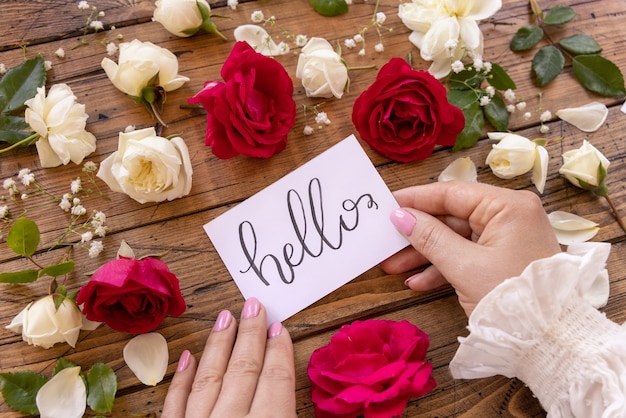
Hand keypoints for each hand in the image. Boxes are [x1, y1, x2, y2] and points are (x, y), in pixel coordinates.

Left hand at [162, 297, 295, 417]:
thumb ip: (288, 413)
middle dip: (250, 335)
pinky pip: (176, 404)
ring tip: (225, 318)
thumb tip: (289, 393)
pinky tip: (188, 358)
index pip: (276, 380)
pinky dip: (181, 381)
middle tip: (253, 306)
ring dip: (218, 346)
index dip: (279, 351)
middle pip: (244, 370)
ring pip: (209, 379)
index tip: (278, 327)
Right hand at [381, 181, 560, 316]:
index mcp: (507, 207)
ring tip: (392, 267)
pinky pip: (467, 255)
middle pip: (451, 217)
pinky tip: (417, 282)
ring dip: (425, 254)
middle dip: (417, 234)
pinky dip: (443, 267)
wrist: (550, 343)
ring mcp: (507, 238)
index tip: (385, 203)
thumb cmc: (510, 299)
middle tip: (385, 241)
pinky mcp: (504, 258)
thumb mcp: (464, 267)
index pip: (452, 193)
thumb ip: (429, 237)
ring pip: (456, 238)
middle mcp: (509, 215)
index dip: (415, 199)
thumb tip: (400, 216)